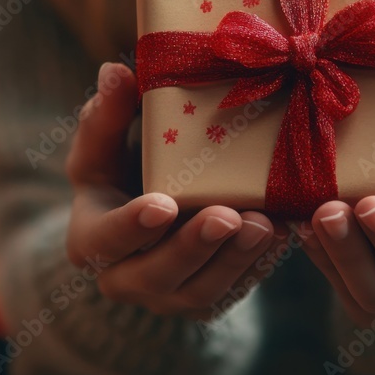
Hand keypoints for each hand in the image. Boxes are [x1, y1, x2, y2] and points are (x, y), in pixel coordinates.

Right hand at [65, 62, 275, 319]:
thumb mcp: (105, 143)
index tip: (164, 204)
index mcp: (91, 240)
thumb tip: (115, 72)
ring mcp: (168, 297)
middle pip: (157, 274)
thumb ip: (108, 113)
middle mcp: (125, 279)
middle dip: (195, 247)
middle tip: (228, 216)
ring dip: (235, 259)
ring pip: (202, 291)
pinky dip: (259, 266)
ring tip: (265, 224)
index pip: (106, 239)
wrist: (150, 214)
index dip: (133, 226)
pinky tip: (282, 234)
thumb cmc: (123, 170)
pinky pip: (234, 291)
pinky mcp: (207, 301)